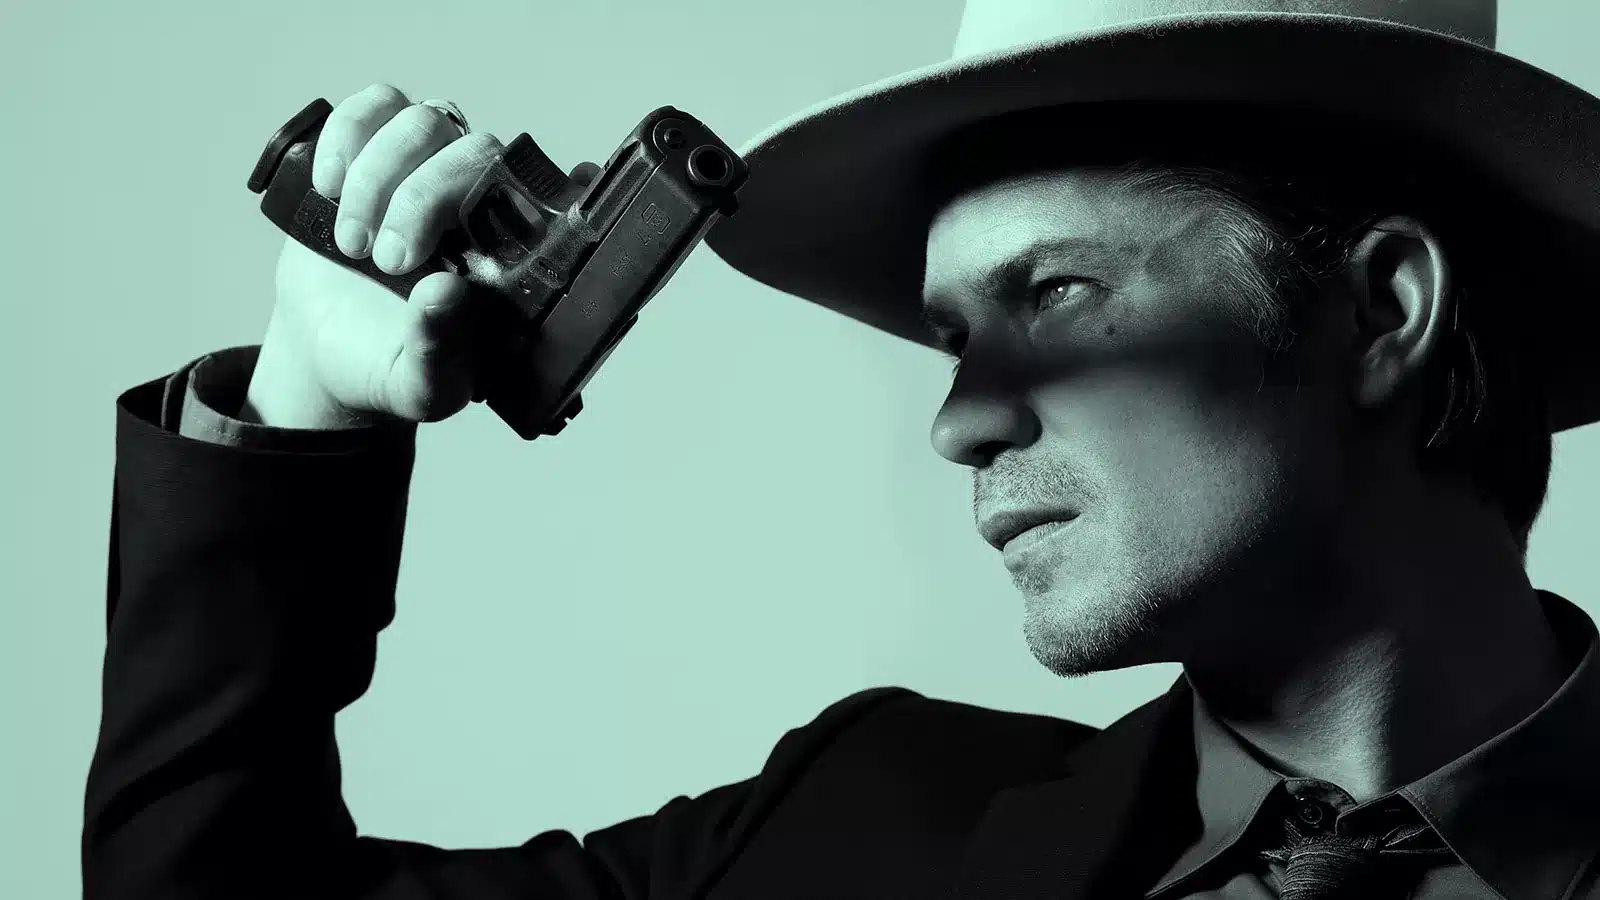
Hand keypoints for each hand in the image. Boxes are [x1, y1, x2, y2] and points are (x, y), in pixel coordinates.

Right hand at [245, 83, 595, 428]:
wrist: (328, 356)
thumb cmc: (392, 366)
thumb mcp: (420, 385)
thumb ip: (438, 349)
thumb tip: (445, 290)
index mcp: (508, 252)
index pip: (534, 195)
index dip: (510, 198)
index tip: (455, 246)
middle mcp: (477, 200)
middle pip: (472, 150)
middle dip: (420, 199)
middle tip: (387, 261)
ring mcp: (426, 167)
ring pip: (422, 121)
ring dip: (377, 175)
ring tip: (351, 243)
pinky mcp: (374, 150)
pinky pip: (374, 106)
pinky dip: (348, 135)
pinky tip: (329, 187)